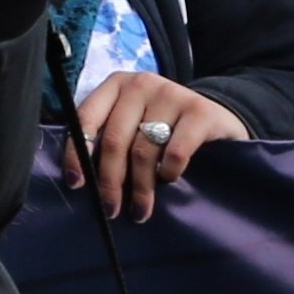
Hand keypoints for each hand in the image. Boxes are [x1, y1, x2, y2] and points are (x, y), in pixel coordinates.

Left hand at [73, 70, 248, 220]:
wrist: (216, 118)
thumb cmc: (163, 126)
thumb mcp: (132, 123)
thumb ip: (108, 137)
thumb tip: (79, 178)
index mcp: (115, 85)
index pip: (85, 119)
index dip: (77, 153)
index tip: (76, 183)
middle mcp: (140, 84)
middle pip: (114, 140)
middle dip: (110, 181)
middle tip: (111, 210)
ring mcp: (171, 94)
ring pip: (143, 151)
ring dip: (140, 187)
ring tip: (140, 209)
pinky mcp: (200, 111)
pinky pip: (175, 152)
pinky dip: (168, 173)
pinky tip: (168, 181)